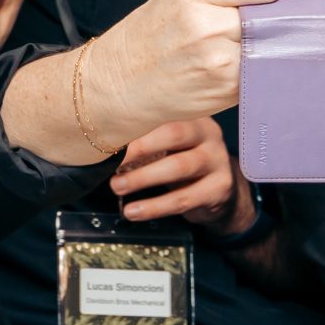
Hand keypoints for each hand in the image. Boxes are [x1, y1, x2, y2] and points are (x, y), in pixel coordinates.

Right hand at [77, 0, 324, 142]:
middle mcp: (207, 26)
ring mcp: (217, 62)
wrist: (112, 86)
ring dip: (294, 40)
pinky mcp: (224, 91)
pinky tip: (285, 62)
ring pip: (274, 46)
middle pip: (275, 14)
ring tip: (308, 35)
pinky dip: (277, 66)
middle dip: (304, 11)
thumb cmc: (148, 38)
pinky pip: (264, 74)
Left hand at [112, 118, 253, 233]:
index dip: (136, 124)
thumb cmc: (183, 161)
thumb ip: (147, 138)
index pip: (163, 112)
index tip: (108, 135)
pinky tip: (133, 211)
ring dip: (142, 178)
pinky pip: (182, 199)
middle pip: (174, 134)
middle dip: (139, 147)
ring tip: (116, 186)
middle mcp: (209, 134)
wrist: (220, 191)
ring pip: (178, 167)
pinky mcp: (219, 189)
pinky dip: (154, 207)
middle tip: (111, 161)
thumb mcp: (170, 144)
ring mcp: (218, 161)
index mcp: (193, 116)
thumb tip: (104, 143)